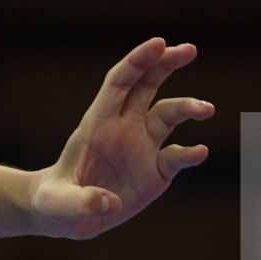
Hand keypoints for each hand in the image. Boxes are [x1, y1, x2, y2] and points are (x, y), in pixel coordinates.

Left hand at [28, 37, 212, 240]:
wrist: (66, 216)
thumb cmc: (54, 202)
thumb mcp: (57, 204)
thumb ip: (80, 202)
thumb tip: (109, 203)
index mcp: (96, 123)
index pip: (119, 82)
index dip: (138, 61)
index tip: (159, 43)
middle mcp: (123, 128)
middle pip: (147, 86)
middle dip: (166, 64)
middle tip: (189, 49)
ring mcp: (141, 148)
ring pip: (168, 115)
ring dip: (187, 107)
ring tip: (206, 109)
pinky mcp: (155, 172)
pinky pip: (177, 157)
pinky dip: (190, 153)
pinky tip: (200, 152)